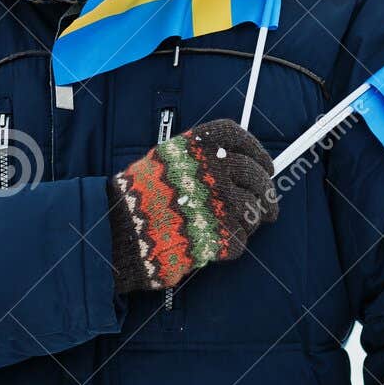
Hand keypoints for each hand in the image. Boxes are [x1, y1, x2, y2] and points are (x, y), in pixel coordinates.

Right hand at [105, 118, 278, 293]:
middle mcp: (212, 170)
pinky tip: (214, 242)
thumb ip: (202, 157)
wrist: (115, 231)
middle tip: (268, 205)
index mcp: (198, 146)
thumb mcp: (166, 160)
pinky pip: (240, 240)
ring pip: (253, 211)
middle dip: (266, 192)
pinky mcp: (218, 237)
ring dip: (250, 221)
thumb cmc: (139, 198)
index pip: (240, 141)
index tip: (265, 165)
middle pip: (256, 176)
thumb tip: (239, 163)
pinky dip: (231, 244)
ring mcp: (218, 204)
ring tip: (235, 225)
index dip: (258, 154)